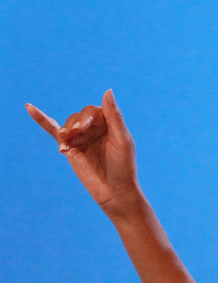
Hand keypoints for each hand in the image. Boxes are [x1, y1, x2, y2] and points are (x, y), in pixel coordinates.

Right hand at [26, 90, 141, 217]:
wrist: (114, 191)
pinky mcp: (70, 148)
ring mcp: (82, 138)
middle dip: (77, 123)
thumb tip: (108, 90)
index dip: (88, 117)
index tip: (85, 127)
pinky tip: (30, 108)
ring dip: (66, 131)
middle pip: (80, 117)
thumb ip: (114, 116)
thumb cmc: (122, 166)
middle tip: (76, 133)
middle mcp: (95, 129)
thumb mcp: (121, 139)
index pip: (95, 111)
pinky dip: (42, 120)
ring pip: (68, 125)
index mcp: (110, 125)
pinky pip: (54, 131)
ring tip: (67, 142)